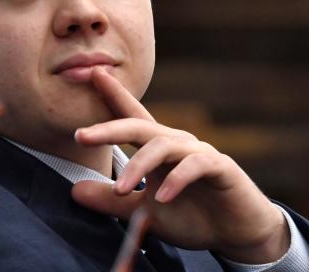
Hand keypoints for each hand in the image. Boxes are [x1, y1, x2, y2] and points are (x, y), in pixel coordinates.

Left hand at [70, 68, 288, 263]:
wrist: (236, 234)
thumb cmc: (191, 217)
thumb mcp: (142, 212)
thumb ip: (110, 201)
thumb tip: (73, 191)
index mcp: (157, 149)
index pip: (131, 117)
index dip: (112, 95)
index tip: (92, 73)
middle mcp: (176, 143)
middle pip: (139, 125)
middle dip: (109, 128)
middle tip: (81, 136)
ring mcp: (198, 153)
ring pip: (163, 146)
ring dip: (139, 167)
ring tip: (120, 190)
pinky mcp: (220, 168)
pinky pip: (195, 166)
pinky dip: (177, 180)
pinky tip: (162, 198)